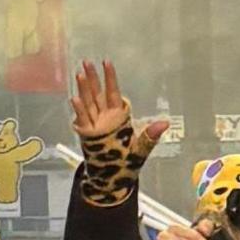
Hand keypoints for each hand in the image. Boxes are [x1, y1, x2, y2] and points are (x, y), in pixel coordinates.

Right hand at [70, 60, 167, 205]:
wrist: (113, 178)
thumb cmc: (128, 161)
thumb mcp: (142, 147)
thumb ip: (151, 135)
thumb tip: (165, 123)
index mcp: (118, 116)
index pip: (113, 92)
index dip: (110, 78)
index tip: (107, 62)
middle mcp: (105, 117)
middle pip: (97, 94)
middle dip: (92, 78)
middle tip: (86, 61)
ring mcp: (94, 125)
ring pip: (88, 102)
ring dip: (83, 89)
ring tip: (79, 74)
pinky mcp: (87, 134)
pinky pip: (83, 120)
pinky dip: (79, 110)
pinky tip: (74, 98)